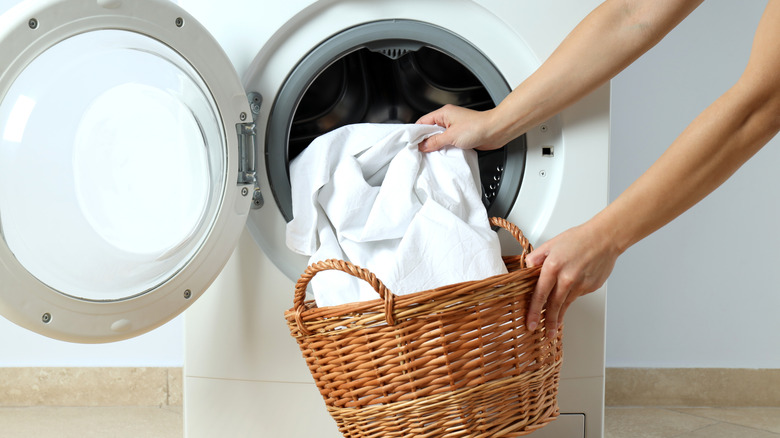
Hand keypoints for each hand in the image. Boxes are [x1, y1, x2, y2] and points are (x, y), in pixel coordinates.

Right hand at [416, 104, 504, 151]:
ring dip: (437, 146)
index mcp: (443, 113)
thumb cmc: (477, 127)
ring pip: (439, 137)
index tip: (412, 143)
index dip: (416, 133)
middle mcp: (448, 119)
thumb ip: (435, 141)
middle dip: (426, 141)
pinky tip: (444, 154)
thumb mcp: (451, 136)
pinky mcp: (461, 136)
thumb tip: (423, 145)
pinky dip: (445, 148)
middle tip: (421, 151)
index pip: (423, 122)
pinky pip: (448, 142)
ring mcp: (455, 128)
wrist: (495, 131)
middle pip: (430, 130)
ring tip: (432, 153)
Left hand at [524, 221, 619, 337]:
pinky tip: (570, 293)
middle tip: (543, 332)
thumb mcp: (551, 244)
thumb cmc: (579, 239)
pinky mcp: (590, 287)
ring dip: (559, 316)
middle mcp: (566, 278)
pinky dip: (571, 297)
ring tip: (554, 325)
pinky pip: (577, 295)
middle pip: (554, 305)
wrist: (604, 238)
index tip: (530, 323)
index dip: (534, 311)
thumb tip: (526, 268)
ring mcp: (580, 284)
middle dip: (547, 321)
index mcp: (553, 266)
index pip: (540, 294)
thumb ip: (536, 257)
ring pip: (566, 304)